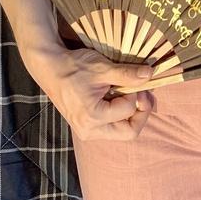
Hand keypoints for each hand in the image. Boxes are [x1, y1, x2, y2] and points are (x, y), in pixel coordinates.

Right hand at [21, 43, 155, 142]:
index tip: (136, 80)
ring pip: (121, 131)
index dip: (138, 94)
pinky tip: (119, 96)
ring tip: (131, 92)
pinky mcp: (87, 126)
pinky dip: (120, 113)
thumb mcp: (102, 67)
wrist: (50, 68)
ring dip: (131, 113)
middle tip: (143, 93)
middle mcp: (89, 131)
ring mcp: (87, 131)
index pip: (129, 111)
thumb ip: (127, 74)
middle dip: (141, 112)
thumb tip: (150, 74)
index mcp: (93, 117)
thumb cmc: (74, 66)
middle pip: (128, 133)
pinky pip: (111, 127)